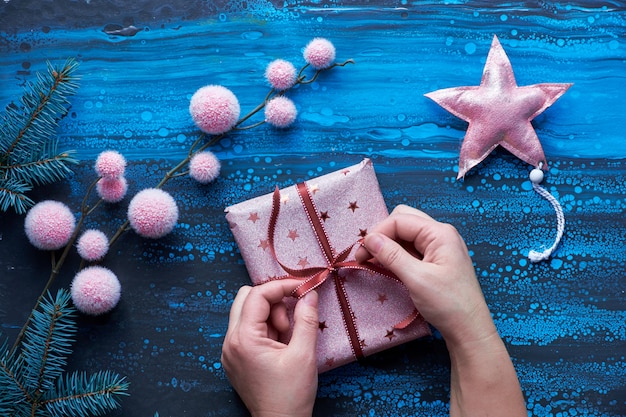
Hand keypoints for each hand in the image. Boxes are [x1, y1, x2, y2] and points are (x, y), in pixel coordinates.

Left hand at [221, 279, 318, 416]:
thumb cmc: (291, 394)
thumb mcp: (304, 355)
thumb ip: (306, 319)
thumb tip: (309, 294)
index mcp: (243, 339)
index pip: (257, 295)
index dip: (282, 286)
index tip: (303, 289)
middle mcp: (230, 342)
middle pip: (245, 298)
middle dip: (272, 300)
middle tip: (290, 320)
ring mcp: (229, 351)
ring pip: (246, 313)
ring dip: (269, 315)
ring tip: (286, 337)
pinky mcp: (234, 358)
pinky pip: (246, 330)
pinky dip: (264, 328)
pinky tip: (279, 345)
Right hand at [355, 204, 494, 346]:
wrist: (470, 329)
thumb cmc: (448, 304)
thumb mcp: (416, 279)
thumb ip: (392, 255)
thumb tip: (369, 239)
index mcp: (439, 233)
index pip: (399, 220)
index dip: (377, 233)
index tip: (361, 254)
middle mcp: (440, 234)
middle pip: (403, 220)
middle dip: (382, 235)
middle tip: (367, 255)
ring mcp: (439, 247)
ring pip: (406, 234)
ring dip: (388, 245)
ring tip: (373, 262)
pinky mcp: (436, 260)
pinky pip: (411, 248)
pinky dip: (396, 254)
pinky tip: (387, 266)